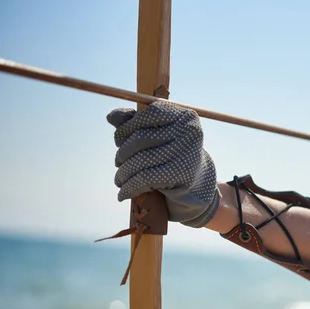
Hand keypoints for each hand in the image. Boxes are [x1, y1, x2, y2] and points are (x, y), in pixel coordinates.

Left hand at [107, 101, 219, 227]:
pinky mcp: (180, 174)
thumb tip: (111, 117)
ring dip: (124, 172)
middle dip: (123, 152)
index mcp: (185, 116)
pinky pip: (145, 178)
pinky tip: (123, 194)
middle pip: (141, 138)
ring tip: (119, 179)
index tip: (119, 140)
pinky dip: (129, 187)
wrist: (197, 184)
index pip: (148, 114)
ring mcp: (186, 152)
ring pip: (140, 160)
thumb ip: (136, 122)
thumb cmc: (174, 155)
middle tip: (118, 163)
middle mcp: (188, 131)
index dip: (127, 127)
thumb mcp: (159, 134)